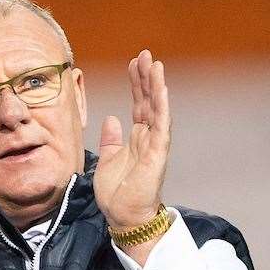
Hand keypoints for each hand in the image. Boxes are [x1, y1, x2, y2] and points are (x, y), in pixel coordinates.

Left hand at [93, 49, 170, 229]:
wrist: (124, 216)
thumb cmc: (118, 192)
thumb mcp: (108, 159)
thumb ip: (111, 139)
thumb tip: (111, 119)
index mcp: (136, 137)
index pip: (138, 104)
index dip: (136, 83)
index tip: (133, 63)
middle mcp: (148, 137)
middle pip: (148, 100)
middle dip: (146, 77)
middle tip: (144, 54)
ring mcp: (155, 144)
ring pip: (157, 108)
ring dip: (156, 86)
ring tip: (154, 63)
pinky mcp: (157, 154)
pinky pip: (161, 126)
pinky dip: (161, 107)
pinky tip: (161, 88)